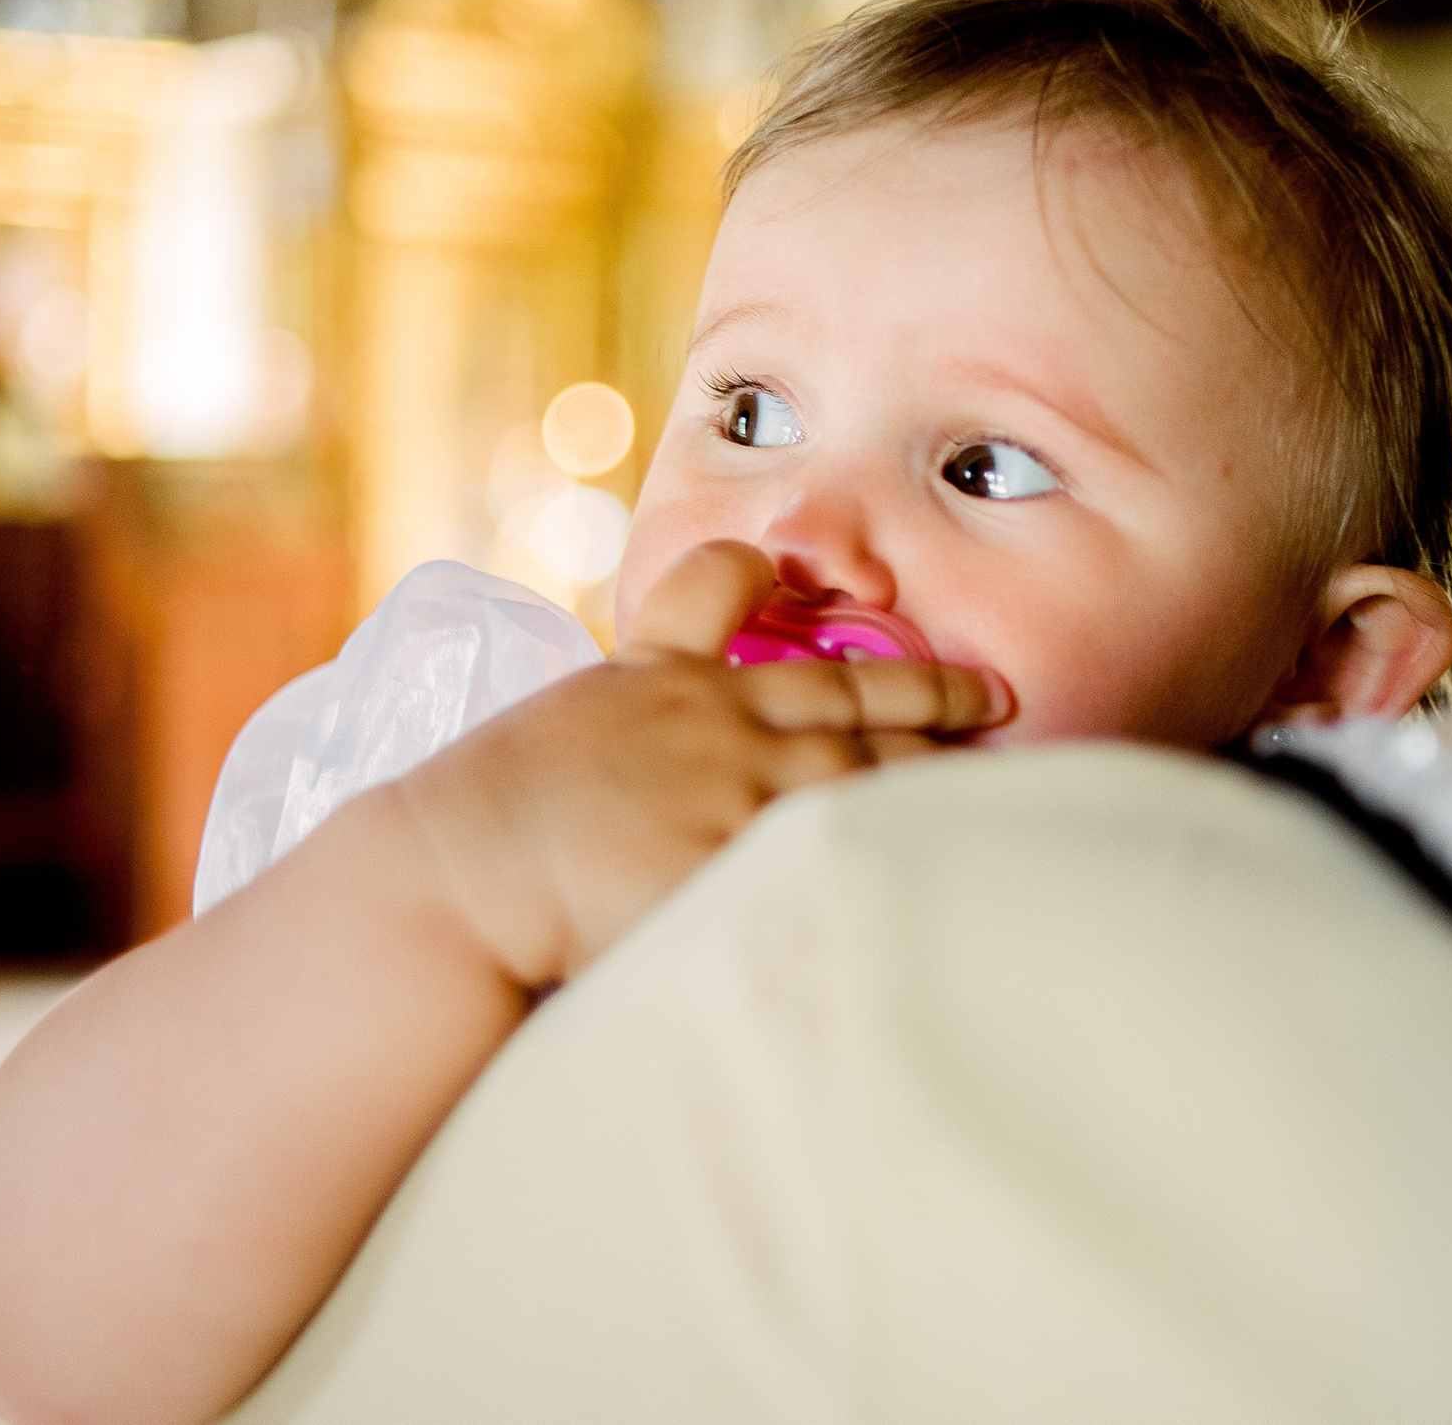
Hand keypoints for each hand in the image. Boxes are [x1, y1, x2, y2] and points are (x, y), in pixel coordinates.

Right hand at [393, 540, 1010, 989]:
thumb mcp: (562, 734)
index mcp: (660, 674)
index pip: (731, 591)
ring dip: (930, 773)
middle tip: (991, 695)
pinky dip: (892, 849)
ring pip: (860, 770)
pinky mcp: (740, 857)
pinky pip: (840, 852)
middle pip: (844, 695)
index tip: (819, 581)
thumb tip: (647, 759)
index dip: (776, 578)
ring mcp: (734, 786)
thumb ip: (625, 720)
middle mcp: (713, 718)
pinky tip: (940, 851)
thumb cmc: (487, 822)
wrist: (458, 873)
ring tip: (993, 780)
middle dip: (926, 694)